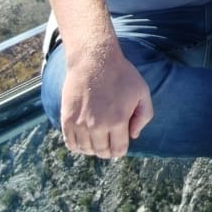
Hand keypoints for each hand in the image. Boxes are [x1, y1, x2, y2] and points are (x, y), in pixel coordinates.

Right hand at [60, 41, 152, 157]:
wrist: (94, 59)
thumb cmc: (121, 74)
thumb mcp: (142, 91)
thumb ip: (144, 116)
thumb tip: (134, 135)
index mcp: (118, 121)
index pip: (118, 150)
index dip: (120, 150)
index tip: (120, 144)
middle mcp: (97, 126)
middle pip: (101, 152)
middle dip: (107, 150)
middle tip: (109, 142)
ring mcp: (80, 123)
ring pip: (86, 149)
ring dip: (92, 148)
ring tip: (97, 139)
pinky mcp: (67, 118)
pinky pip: (70, 142)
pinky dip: (77, 145)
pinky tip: (83, 139)